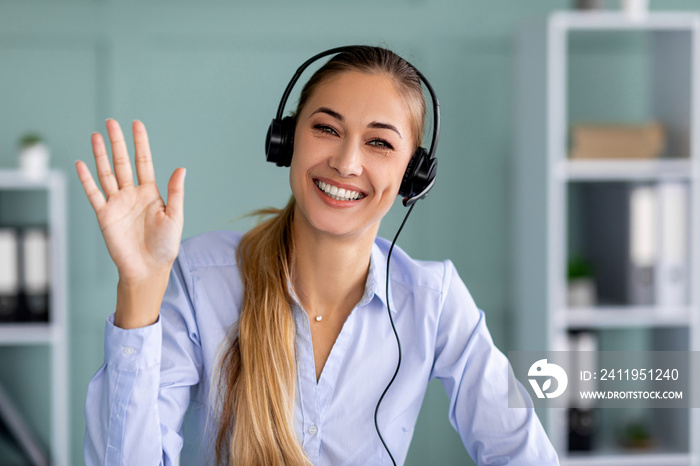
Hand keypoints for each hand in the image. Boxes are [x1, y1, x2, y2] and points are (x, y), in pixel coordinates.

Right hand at [76, 119, 185, 284]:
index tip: (137, 125)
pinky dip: (87, 179)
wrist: (148, 268)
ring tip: (96, 135)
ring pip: (107, 173)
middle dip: (117, 142)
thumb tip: (181, 168)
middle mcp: (132, 194)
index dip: (140, 143)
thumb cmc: (165, 245)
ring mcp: (117, 203)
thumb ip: (175, 192)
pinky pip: (93, 194)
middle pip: (123, 162)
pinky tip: (81, 163)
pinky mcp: (104, 215)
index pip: (144, 161)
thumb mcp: (175, 216)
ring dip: (100, 155)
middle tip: (111, 122)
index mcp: (151, 193)